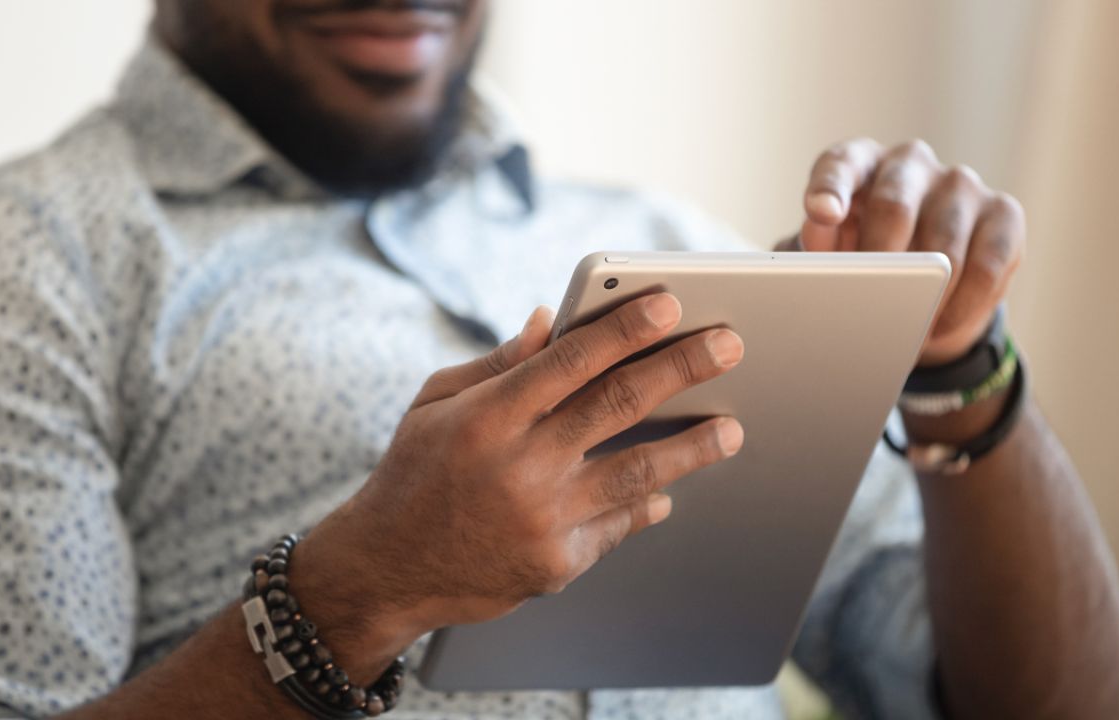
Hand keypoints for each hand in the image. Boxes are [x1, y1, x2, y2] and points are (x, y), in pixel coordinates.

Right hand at [302, 295, 744, 637]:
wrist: (387, 569)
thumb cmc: (413, 472)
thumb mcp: (435, 403)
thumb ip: (498, 363)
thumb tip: (552, 320)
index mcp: (487, 415)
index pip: (572, 360)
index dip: (626, 329)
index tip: (670, 304)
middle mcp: (520, 465)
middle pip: (618, 406)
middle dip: (680, 369)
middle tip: (728, 345)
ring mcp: (543, 518)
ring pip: (636, 472)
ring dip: (691, 447)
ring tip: (731, 427)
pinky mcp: (557, 563)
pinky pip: (618, 524)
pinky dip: (646, 504)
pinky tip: (671, 488)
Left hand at [785, 138, 1024, 365]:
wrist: (923, 279)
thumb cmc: (863, 255)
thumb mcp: (831, 253)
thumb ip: (816, 248)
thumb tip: (813, 255)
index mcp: (859, 163)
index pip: (839, 165)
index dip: (829, 189)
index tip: (822, 213)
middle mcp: (909, 162)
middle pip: (894, 204)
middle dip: (879, 259)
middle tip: (868, 301)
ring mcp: (960, 184)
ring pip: (945, 240)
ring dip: (924, 293)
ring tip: (903, 331)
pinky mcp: (1004, 213)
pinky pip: (988, 262)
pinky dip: (963, 303)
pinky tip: (940, 328)